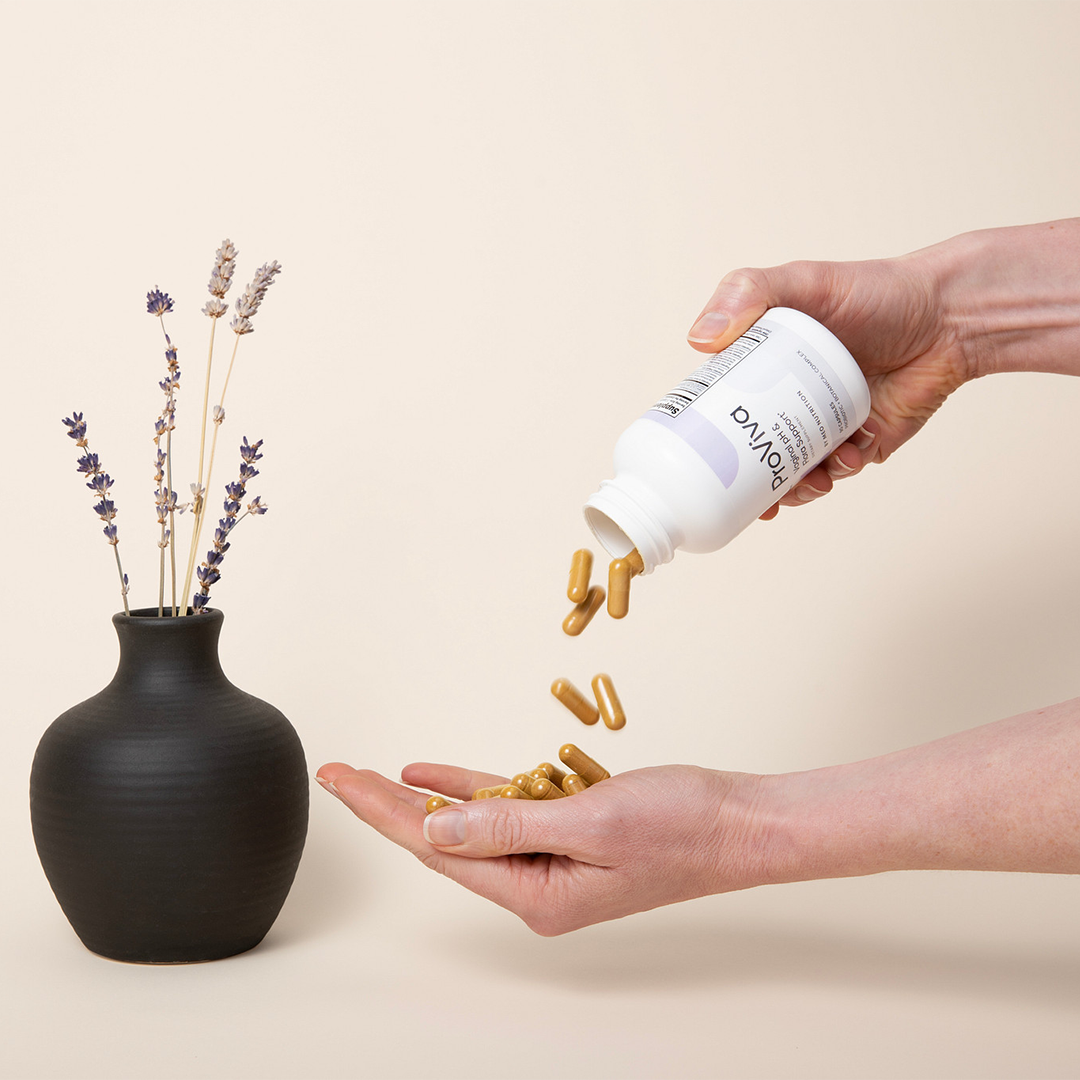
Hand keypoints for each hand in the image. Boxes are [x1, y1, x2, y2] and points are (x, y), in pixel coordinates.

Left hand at [316, 761, 766, 934]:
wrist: (738, 823)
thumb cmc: (680, 826)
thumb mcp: (589, 821)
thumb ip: (508, 824)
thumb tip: (435, 830)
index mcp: (535, 893)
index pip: (438, 848)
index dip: (382, 810)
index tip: (341, 781)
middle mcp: (536, 884)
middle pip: (444, 839)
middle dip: (387, 804)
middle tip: (339, 773)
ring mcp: (552, 860)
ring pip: (471, 822)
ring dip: (424, 796)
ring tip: (372, 776)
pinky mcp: (569, 833)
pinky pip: (507, 809)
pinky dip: (472, 788)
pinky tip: (436, 775)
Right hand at [686, 219, 1079, 515]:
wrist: (950, 316)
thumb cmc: (878, 291)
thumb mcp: (803, 281)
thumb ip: (746, 293)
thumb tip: (699, 340)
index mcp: (767, 365)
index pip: (724, 403)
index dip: (706, 433)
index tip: (692, 456)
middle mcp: (792, 398)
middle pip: (753, 447)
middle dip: (743, 479)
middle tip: (741, 490)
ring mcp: (825, 424)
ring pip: (794, 468)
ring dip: (791, 485)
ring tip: (800, 482)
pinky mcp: (861, 442)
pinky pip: (839, 470)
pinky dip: (836, 472)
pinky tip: (844, 460)